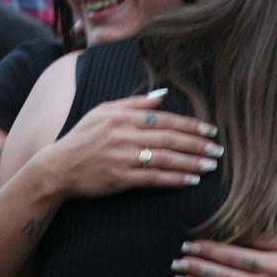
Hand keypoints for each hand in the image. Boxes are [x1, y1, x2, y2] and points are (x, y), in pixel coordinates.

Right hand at [42, 89, 222, 199]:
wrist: (58, 167)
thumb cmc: (82, 137)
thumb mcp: (103, 111)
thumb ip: (134, 103)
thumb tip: (163, 95)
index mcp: (122, 116)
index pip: (164, 119)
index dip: (190, 125)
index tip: (210, 131)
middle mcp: (124, 135)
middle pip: (169, 139)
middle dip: (197, 145)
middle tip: (218, 150)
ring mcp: (122, 157)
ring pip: (165, 158)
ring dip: (191, 162)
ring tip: (210, 166)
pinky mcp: (120, 178)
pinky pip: (153, 178)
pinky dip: (174, 179)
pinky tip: (191, 181)